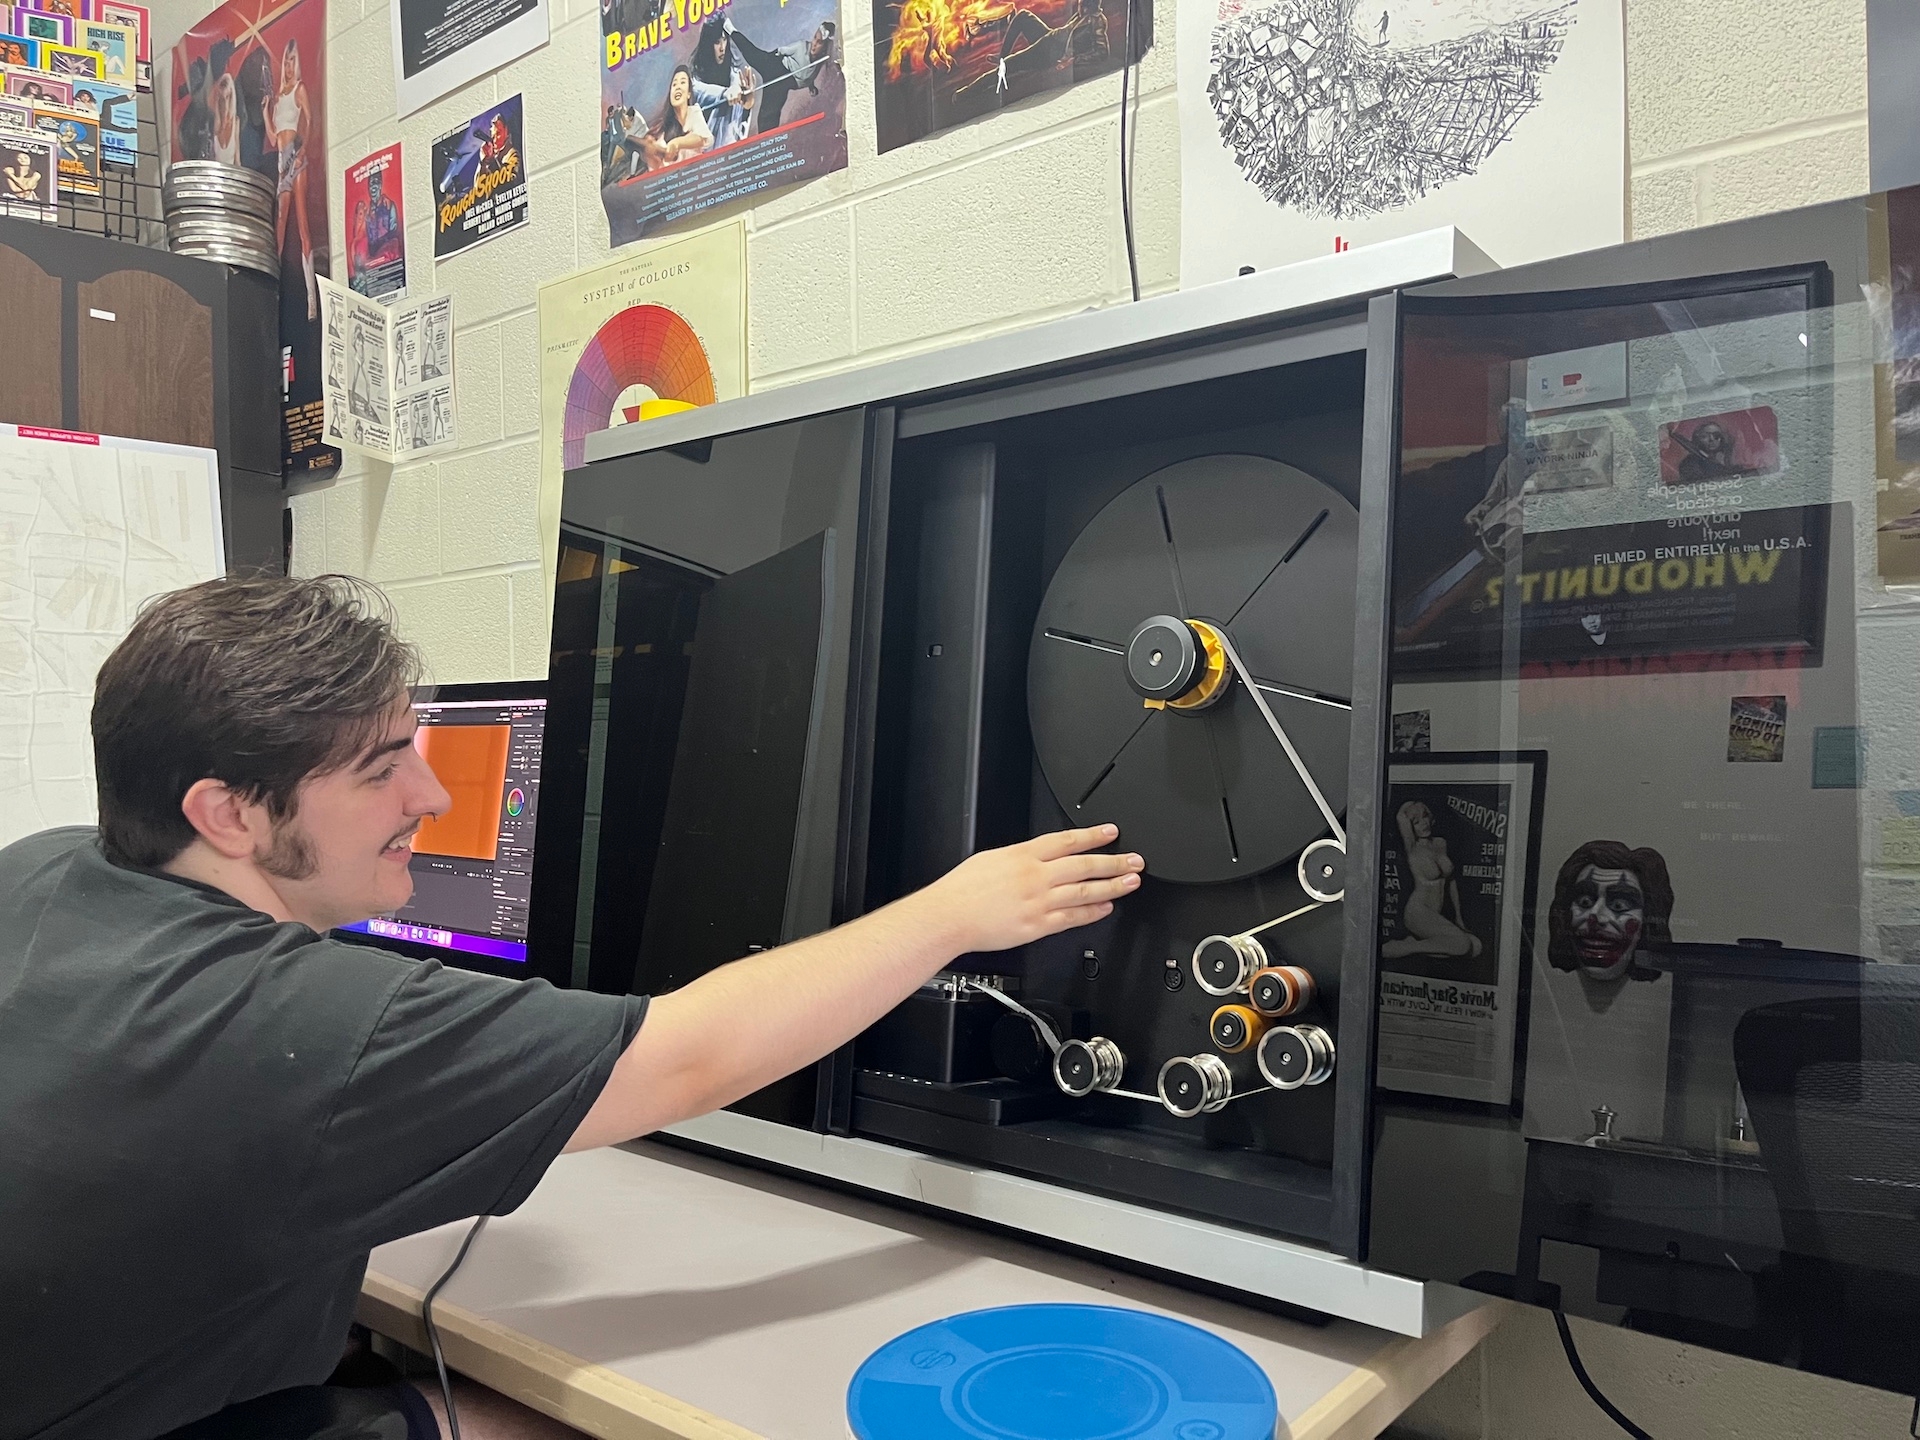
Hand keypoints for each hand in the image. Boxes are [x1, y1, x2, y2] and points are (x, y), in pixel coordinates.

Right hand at [911, 825, 1141, 954]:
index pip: (1066, 841)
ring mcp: (1038, 902)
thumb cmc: (962, 889)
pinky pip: (1071, 918)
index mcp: (1023, 855)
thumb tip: (1040, 855)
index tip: (1111, 833)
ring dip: (1111, 887)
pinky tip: (1105, 908)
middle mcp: (1035, 876)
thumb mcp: (991, 858)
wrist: (949, 916)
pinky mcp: (1037, 926)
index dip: (1093, 836)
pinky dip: (1091, 913)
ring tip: (1130, 882)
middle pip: (1083, 865)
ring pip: (1083, 892)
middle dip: (1113, 862)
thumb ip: (1020, 857)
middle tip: (1135, 860)